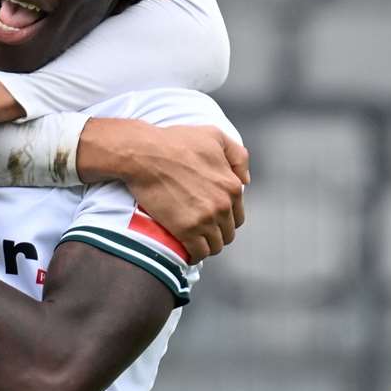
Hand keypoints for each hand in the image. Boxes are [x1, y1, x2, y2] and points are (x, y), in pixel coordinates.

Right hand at [78, 119, 247, 261]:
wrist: (144, 153)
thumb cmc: (174, 141)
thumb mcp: (213, 135)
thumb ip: (237, 155)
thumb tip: (246, 181)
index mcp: (232, 186)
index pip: (237, 215)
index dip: (225, 218)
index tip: (211, 217)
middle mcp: (223, 205)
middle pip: (227, 233)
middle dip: (216, 233)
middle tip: (200, 229)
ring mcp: (205, 219)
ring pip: (215, 245)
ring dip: (206, 245)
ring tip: (193, 241)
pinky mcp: (186, 230)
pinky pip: (198, 253)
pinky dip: (194, 255)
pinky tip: (187, 251)